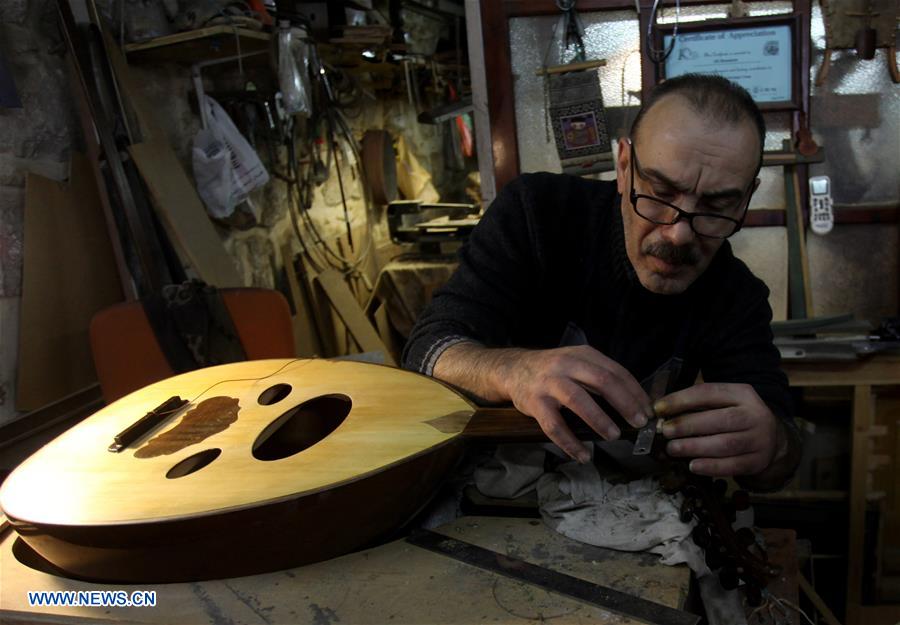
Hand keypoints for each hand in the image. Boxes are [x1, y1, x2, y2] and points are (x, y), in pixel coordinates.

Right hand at [498, 346, 652, 462]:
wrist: (513, 369)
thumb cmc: (553, 371)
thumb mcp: (577, 363)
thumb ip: (600, 377)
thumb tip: (635, 404)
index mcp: (582, 355)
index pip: (616, 371)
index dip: (635, 392)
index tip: (648, 411)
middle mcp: (566, 365)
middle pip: (602, 381)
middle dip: (625, 403)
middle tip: (639, 422)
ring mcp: (549, 383)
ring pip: (579, 401)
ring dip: (599, 420)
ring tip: (613, 435)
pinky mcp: (535, 403)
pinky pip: (555, 426)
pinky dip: (570, 443)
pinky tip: (583, 455)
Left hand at [656, 383, 784, 476]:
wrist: (771, 438)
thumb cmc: (736, 417)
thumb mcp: (724, 402)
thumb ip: (698, 405)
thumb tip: (663, 412)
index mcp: (743, 394)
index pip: (709, 392)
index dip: (682, 400)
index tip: (659, 408)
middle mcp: (755, 415)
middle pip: (720, 419)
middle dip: (688, 425)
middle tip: (665, 431)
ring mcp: (759, 439)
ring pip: (725, 444)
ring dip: (695, 447)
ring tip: (673, 448)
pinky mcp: (758, 461)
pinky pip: (733, 466)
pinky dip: (710, 467)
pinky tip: (692, 466)